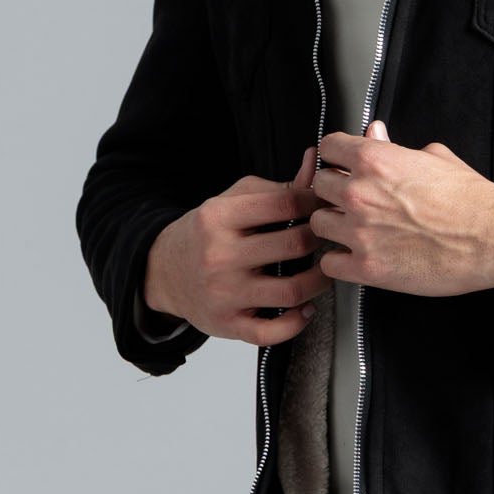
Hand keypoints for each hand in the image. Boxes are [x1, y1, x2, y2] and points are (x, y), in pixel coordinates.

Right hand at [143, 145, 335, 344]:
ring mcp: (223, 293)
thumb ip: (277, 187)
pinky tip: (304, 308)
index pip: (285, 203)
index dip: (315, 203)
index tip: (324, 208)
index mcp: (219, 217)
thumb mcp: (234, 201)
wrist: (164, 271)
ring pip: (291, 290)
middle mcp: (219, 255)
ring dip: (320, 281)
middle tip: (329, 238)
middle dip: (320, 239)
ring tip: (324, 271)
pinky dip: (297, 322)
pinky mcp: (227, 324)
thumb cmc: (207, 233)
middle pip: (294, 244)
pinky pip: (272, 331)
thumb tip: (315, 162)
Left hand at [309, 121, 493, 295]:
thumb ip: (395, 147)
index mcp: (375, 160)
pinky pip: (330, 263)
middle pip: (318, 186)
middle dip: (334, 192)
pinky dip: (341, 262)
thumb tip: (376, 134)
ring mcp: (360, 232)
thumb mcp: (435, 158)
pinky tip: (358, 257)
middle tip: (354, 201)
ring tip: (357, 231)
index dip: (337, 156)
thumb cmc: (471, 200)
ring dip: (334, 227)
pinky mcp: (367, 268)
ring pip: (318, 225)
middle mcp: (360, 193)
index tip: (342, 165)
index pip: (328, 147)